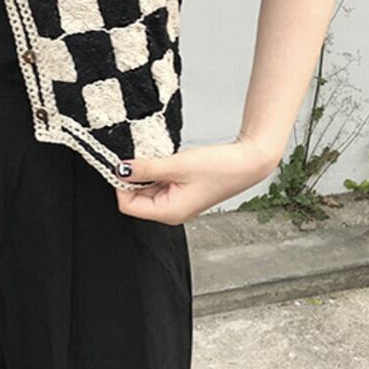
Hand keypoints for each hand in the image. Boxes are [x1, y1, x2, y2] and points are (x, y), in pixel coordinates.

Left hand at [113, 132, 280, 224]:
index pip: (127, 205)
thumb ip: (146, 168)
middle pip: (136, 197)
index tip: (123, 162)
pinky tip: (168, 159)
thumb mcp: (177, 165)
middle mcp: (171, 212)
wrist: (248, 162)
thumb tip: (120, 169)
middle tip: (143, 155)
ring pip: (148, 188)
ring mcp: (177, 201)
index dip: (121, 184)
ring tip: (162, 157)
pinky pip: (161, 182)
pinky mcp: (183, 191)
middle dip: (136, 176)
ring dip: (148, 171)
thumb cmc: (220, 168)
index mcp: (168, 213)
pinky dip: (159, 170)